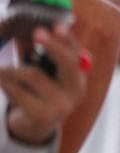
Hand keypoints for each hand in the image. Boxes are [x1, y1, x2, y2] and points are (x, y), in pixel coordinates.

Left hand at [1, 24, 89, 145]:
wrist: (34, 126)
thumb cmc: (38, 92)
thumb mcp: (45, 73)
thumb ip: (42, 54)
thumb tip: (28, 29)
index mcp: (79, 77)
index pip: (77, 54)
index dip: (67, 40)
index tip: (56, 26)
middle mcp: (76, 91)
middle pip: (67, 63)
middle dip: (53, 45)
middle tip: (36, 32)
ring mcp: (61, 105)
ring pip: (33, 74)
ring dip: (12, 68)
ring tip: (1, 69)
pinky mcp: (42, 116)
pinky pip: (18, 91)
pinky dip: (5, 83)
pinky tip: (1, 81)